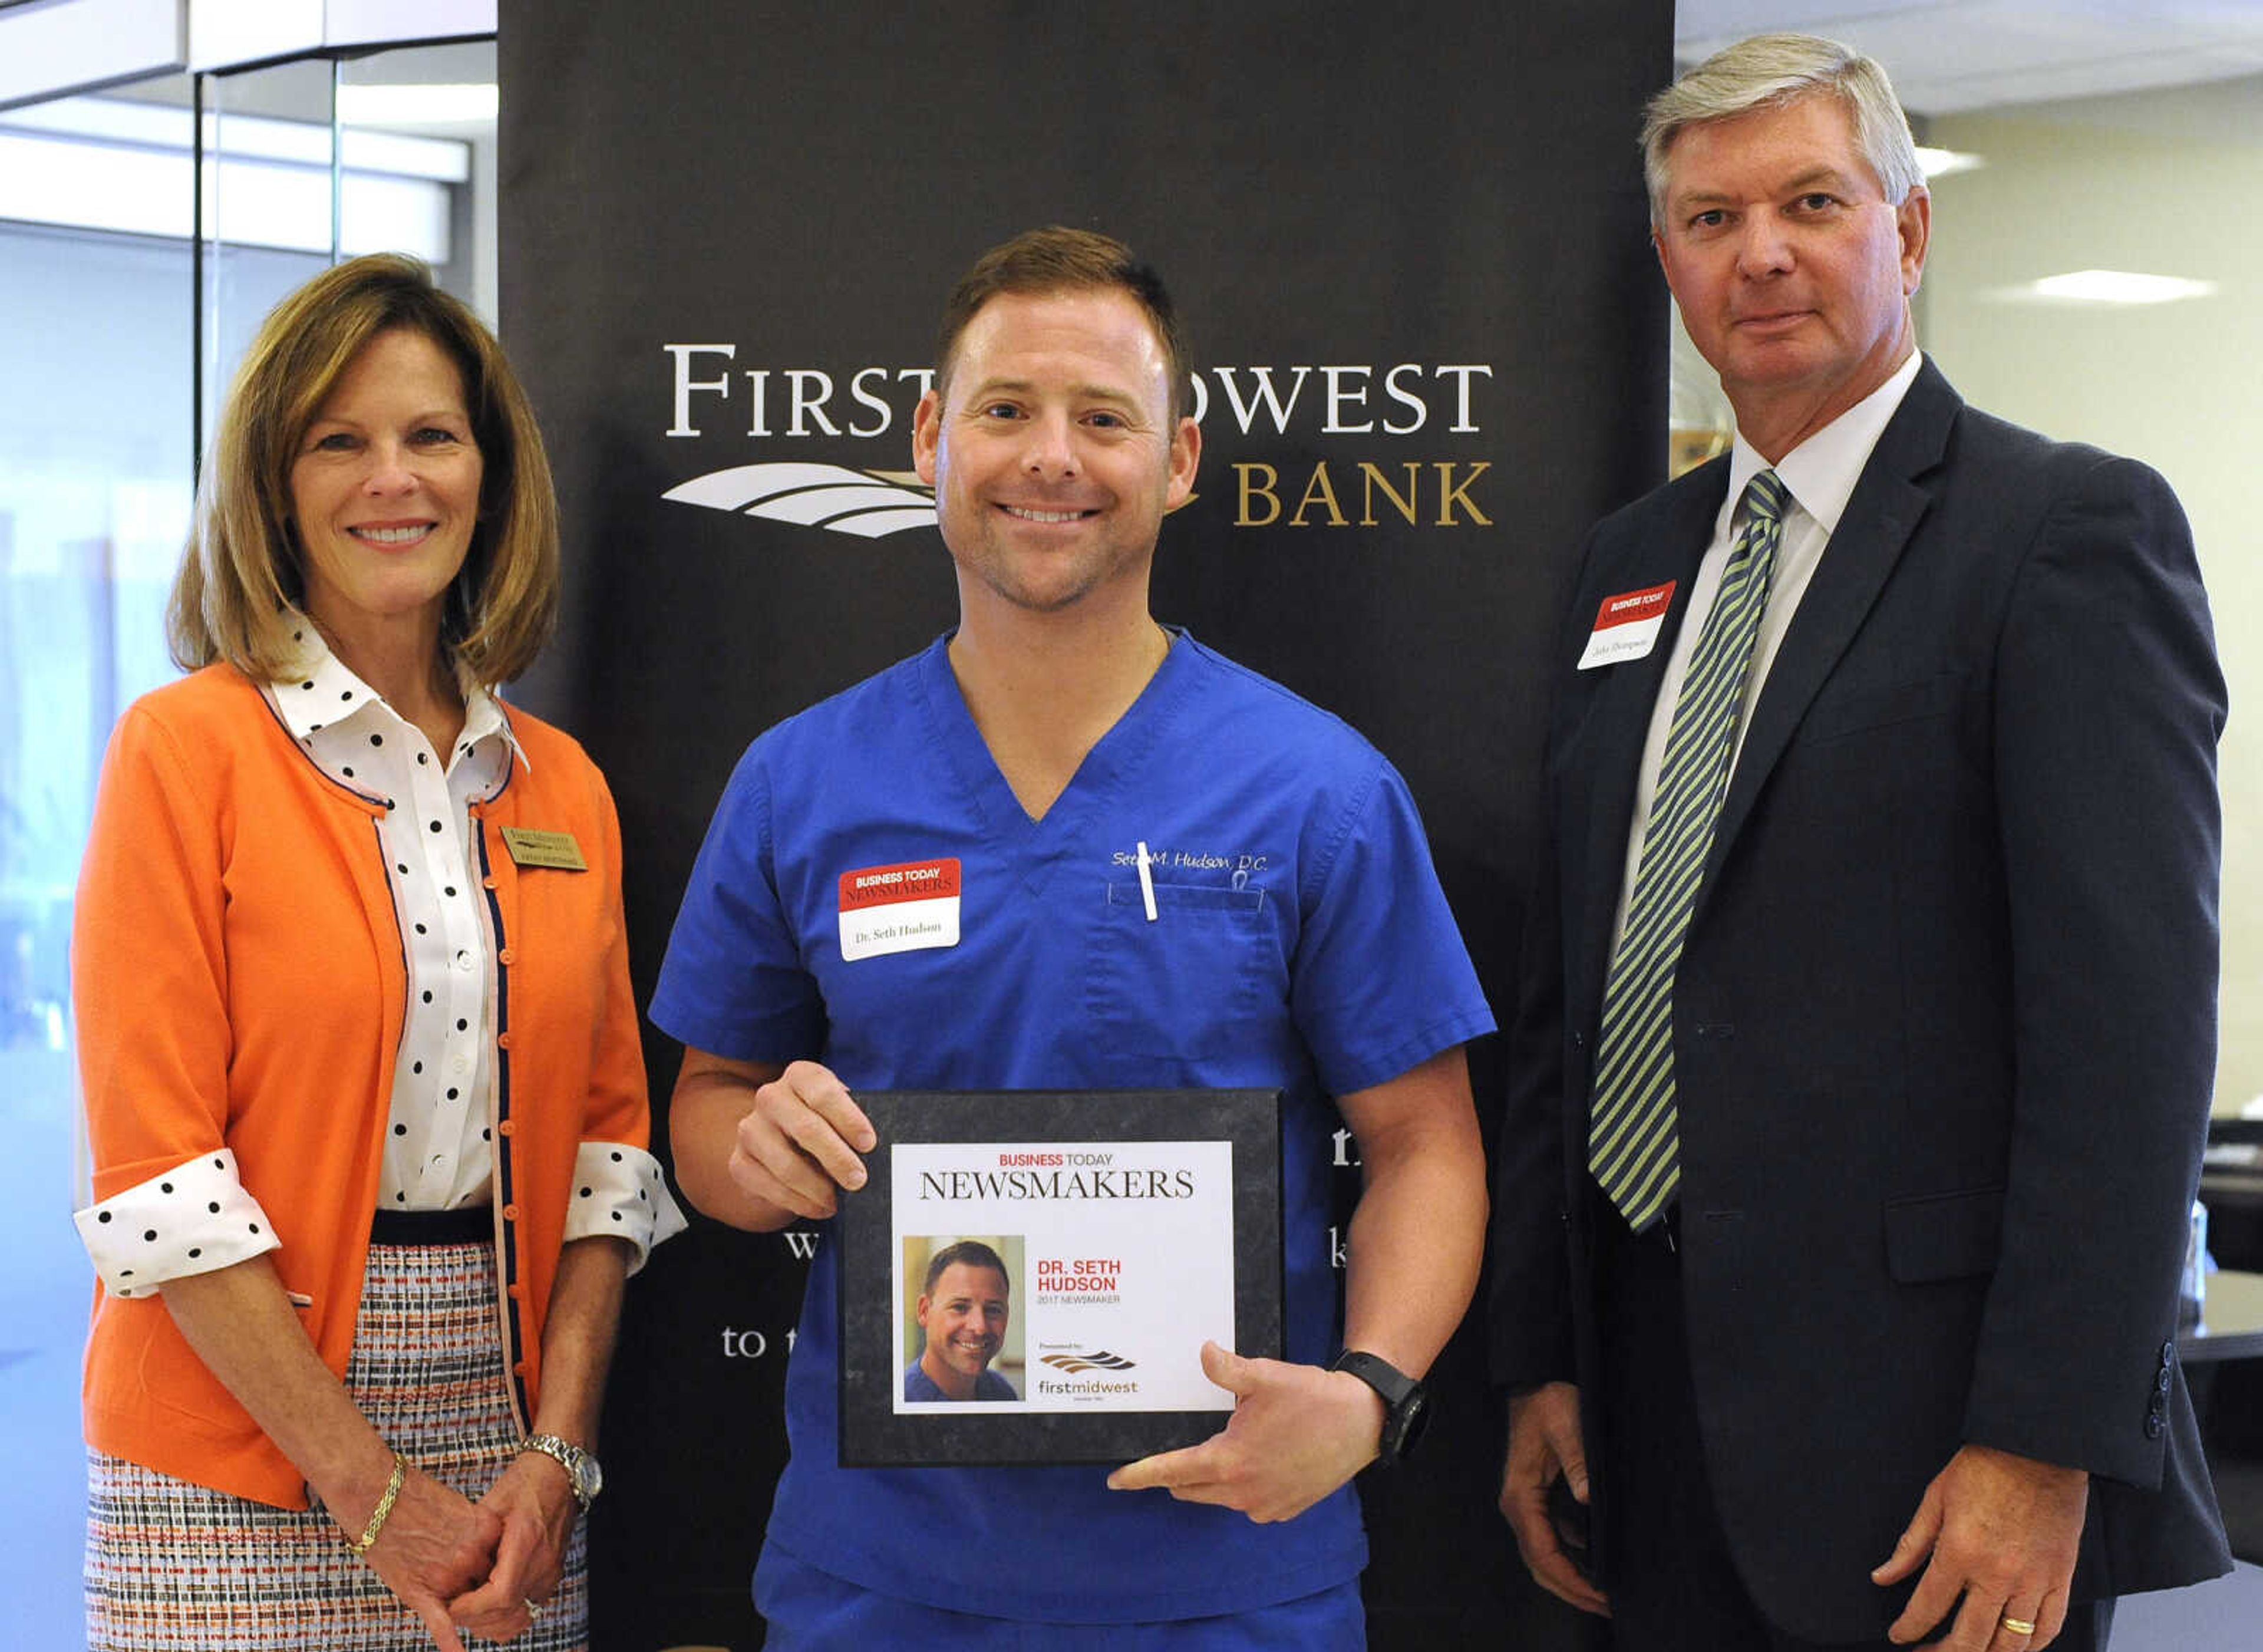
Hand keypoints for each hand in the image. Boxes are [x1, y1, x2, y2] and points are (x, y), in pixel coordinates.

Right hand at [354, 1463, 503, 1651]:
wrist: (375, 1494)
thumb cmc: (413, 1495)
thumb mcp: (457, 1507)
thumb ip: (475, 1531)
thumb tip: (485, 1549)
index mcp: (485, 1530)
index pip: (503, 1560)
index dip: (492, 1565)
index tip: (486, 1564)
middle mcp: (471, 1555)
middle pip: (486, 1582)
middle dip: (479, 1586)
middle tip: (464, 1582)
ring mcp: (446, 1576)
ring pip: (466, 1603)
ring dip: (463, 1604)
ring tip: (451, 1597)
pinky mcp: (420, 1592)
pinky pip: (441, 1623)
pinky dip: (451, 1643)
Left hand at [447, 1450, 578, 1639]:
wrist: (560, 1472)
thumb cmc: (525, 1481)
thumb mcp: (492, 1502)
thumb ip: (473, 1537)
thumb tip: (447, 1569)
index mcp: (527, 1541)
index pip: (500, 1595)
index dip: (471, 1608)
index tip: (450, 1605)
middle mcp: (543, 1562)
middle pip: (508, 1613)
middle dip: (475, 1619)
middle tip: (451, 1607)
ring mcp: (551, 1571)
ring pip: (519, 1619)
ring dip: (490, 1622)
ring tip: (467, 1608)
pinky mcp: (552, 1574)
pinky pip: (528, 1608)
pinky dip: (506, 1614)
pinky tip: (487, 1602)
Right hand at [726, 1059, 874, 1219]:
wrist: (778, 1143)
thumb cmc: (822, 1125)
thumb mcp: (838, 1113)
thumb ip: (853, 1124)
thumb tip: (875, 1154)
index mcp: (800, 1076)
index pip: (824, 1093)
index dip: (849, 1119)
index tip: (869, 1144)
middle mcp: (770, 1097)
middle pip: (806, 1129)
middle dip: (837, 1159)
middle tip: (858, 1180)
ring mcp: (750, 1130)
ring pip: (787, 1165)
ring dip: (818, 1188)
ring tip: (837, 1200)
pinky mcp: (739, 1163)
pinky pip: (771, 1188)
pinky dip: (800, 1203)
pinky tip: (818, 1207)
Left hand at [1105, 1341, 1378, 1522]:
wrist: (1361, 1423)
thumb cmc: (1313, 1398)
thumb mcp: (1264, 1376)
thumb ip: (1225, 1368)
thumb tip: (1203, 1352)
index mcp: (1230, 1460)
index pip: (1170, 1471)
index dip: (1139, 1475)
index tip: (1116, 1480)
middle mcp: (1242, 1492)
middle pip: (1189, 1488)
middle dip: (1176, 1472)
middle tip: (1183, 1446)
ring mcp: (1264, 1505)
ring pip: (1217, 1496)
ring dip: (1213, 1475)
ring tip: (1235, 1442)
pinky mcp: (1283, 1509)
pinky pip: (1245, 1502)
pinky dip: (1241, 1485)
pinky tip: (1259, 1458)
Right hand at [1499, 1381, 1607, 1616]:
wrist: (1534, 1384)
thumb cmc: (1549, 1403)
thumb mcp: (1567, 1424)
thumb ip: (1577, 1460)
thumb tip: (1589, 1498)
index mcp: (1521, 1496)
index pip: (1542, 1552)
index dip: (1570, 1579)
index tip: (1598, 1595)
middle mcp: (1518, 1506)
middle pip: (1539, 1564)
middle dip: (1570, 1589)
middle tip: (1606, 1605)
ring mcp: (1525, 1505)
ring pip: (1543, 1555)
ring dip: (1569, 1576)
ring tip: (1603, 1590)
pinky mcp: (1536, 1500)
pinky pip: (1549, 1539)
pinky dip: (1569, 1556)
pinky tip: (1594, 1558)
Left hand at [1872, 1443, 2087, 1648]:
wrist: (2038, 1448)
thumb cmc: (1983, 1468)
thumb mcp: (1935, 1499)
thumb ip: (1910, 1544)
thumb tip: (1881, 1576)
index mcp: (1960, 1552)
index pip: (1928, 1607)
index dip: (1909, 1628)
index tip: (1899, 1636)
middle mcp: (1997, 1575)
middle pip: (1969, 1639)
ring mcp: (2033, 1580)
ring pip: (2011, 1644)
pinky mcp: (2060, 1578)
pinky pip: (2050, 1628)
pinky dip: (2031, 1646)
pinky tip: (2012, 1647)